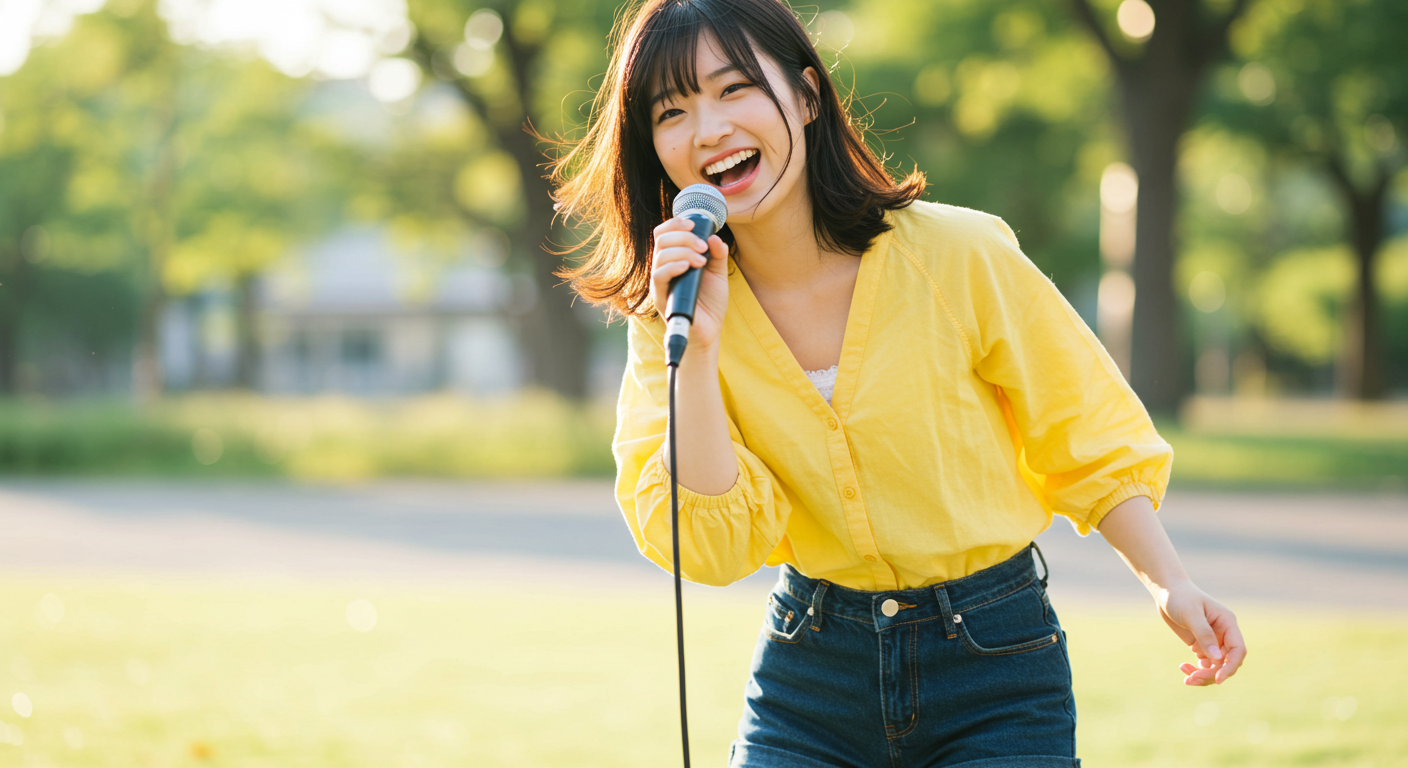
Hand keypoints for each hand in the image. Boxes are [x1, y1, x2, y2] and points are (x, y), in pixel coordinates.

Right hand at [649, 217, 729, 351]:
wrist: (709, 330)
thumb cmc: (710, 303)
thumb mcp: (718, 273)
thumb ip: (717, 254)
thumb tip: (714, 237)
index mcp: (674, 259)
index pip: (664, 233)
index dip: (675, 223)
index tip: (693, 224)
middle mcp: (663, 268)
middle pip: (661, 239)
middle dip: (684, 237)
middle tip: (703, 246)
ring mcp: (660, 282)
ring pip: (660, 255)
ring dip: (683, 251)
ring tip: (701, 261)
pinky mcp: (660, 296)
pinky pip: (659, 275)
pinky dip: (674, 266)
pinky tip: (688, 266)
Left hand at [1154, 581, 1246, 685]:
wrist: (1167, 591)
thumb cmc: (1180, 597)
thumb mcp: (1190, 614)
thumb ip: (1204, 635)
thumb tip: (1217, 659)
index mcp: (1228, 623)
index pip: (1238, 650)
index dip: (1230, 666)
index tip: (1217, 679)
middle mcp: (1224, 634)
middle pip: (1227, 662)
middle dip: (1212, 674)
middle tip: (1193, 678)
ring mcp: (1213, 641)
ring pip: (1216, 667)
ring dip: (1204, 676)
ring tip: (1187, 678)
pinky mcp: (1201, 645)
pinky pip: (1205, 664)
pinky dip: (1196, 670)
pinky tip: (1183, 668)